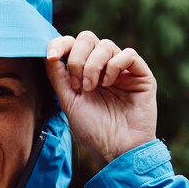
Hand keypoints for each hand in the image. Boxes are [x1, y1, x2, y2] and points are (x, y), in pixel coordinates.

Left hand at [44, 31, 156, 162]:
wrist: (117, 149)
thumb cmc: (93, 130)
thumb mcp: (68, 102)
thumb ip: (58, 76)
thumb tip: (48, 52)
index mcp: (84, 72)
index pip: (72, 44)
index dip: (60, 44)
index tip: (52, 56)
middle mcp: (103, 67)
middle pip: (87, 38)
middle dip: (78, 58)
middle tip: (78, 84)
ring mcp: (122, 70)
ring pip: (106, 44)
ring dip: (93, 65)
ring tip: (92, 88)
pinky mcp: (141, 75)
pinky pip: (128, 54)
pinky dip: (114, 65)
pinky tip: (109, 83)